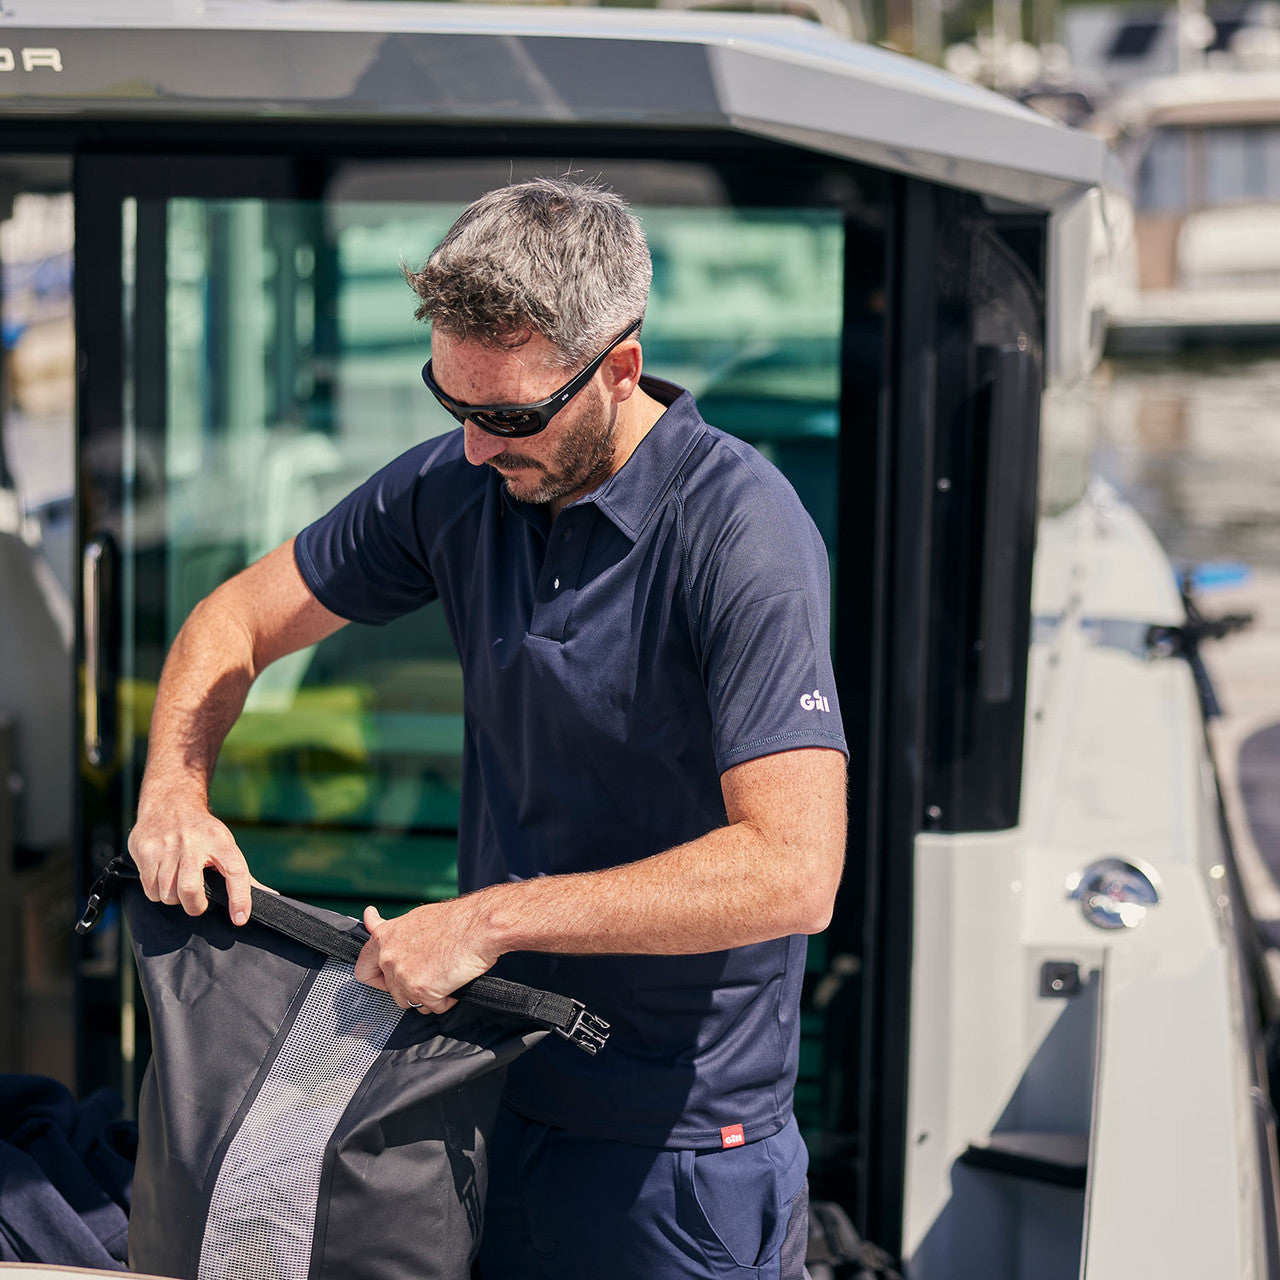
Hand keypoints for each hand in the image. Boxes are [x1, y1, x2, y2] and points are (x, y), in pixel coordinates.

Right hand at [127, 800, 253, 924]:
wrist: (172, 801)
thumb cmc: (204, 833)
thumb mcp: (226, 846)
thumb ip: (243, 875)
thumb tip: (271, 896)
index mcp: (221, 841)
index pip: (236, 872)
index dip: (240, 898)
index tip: (240, 918)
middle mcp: (193, 841)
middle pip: (191, 890)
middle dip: (194, 906)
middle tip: (197, 902)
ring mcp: (166, 845)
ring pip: (167, 895)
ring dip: (174, 898)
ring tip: (179, 883)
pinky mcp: (145, 849)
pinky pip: (150, 889)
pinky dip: (157, 891)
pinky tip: (163, 876)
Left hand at [355, 898, 498, 1013]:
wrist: (480, 926)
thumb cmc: (455, 920)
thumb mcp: (415, 918)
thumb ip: (392, 930)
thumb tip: (370, 918)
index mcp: (385, 937)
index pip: (363, 969)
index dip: (377, 977)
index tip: (385, 976)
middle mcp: (389, 957)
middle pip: (390, 991)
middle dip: (409, 988)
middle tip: (427, 975)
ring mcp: (403, 975)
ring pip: (409, 1001)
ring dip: (427, 995)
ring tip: (444, 976)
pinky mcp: (421, 990)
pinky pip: (432, 1008)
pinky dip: (445, 1000)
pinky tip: (454, 982)